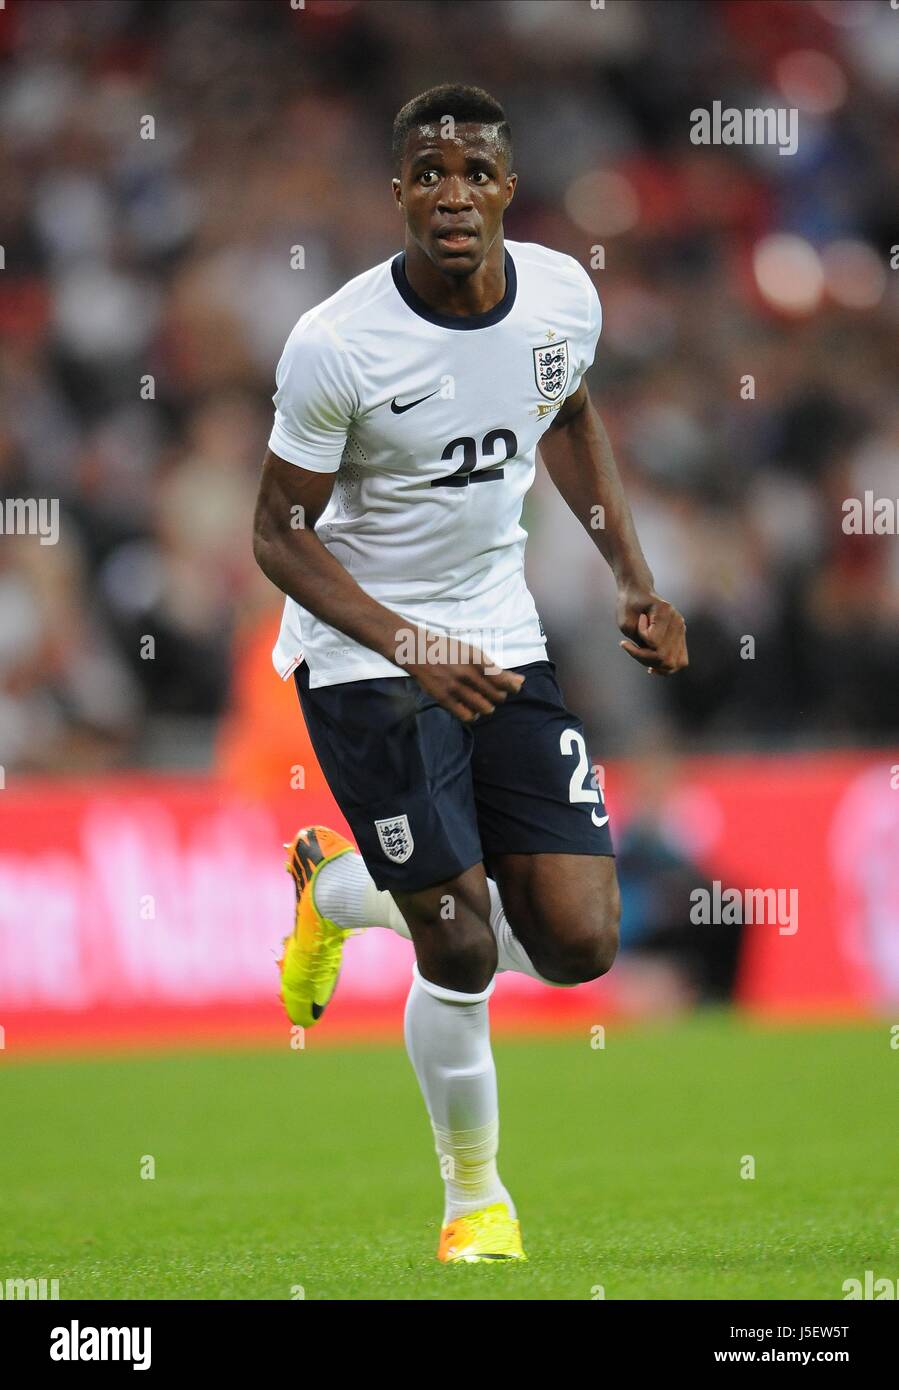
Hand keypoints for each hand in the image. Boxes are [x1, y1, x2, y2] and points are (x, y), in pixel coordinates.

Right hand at [406, 646, 523, 722]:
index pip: (503, 680)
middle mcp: (467, 673)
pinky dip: (473, 715)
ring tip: (483, 700)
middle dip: (500, 696)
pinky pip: (467, 716)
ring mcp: (455, 687)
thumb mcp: (472, 652)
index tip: (513, 688)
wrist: (417, 650)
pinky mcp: (444, 699)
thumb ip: (495, 668)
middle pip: (497, 696)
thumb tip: (520, 681)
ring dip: (488, 706)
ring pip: (485, 708)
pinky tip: (471, 708)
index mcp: (476, 659)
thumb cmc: (448, 650)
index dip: (512, 687)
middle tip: (494, 693)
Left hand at [617, 586, 687, 675]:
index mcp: (665, 612)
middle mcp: (677, 621)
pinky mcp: (681, 636)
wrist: (638, 593)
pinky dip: (665, 667)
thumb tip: (657, 664)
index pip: (653, 644)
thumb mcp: (625, 623)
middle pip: (664, 657)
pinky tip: (652, 667)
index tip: (631, 630)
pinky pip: (680, 661)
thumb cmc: (628, 606)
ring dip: (655, 665)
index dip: (638, 644)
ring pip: (674, 663)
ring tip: (641, 658)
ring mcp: (682, 629)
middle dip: (644, 658)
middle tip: (630, 647)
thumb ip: (639, 643)